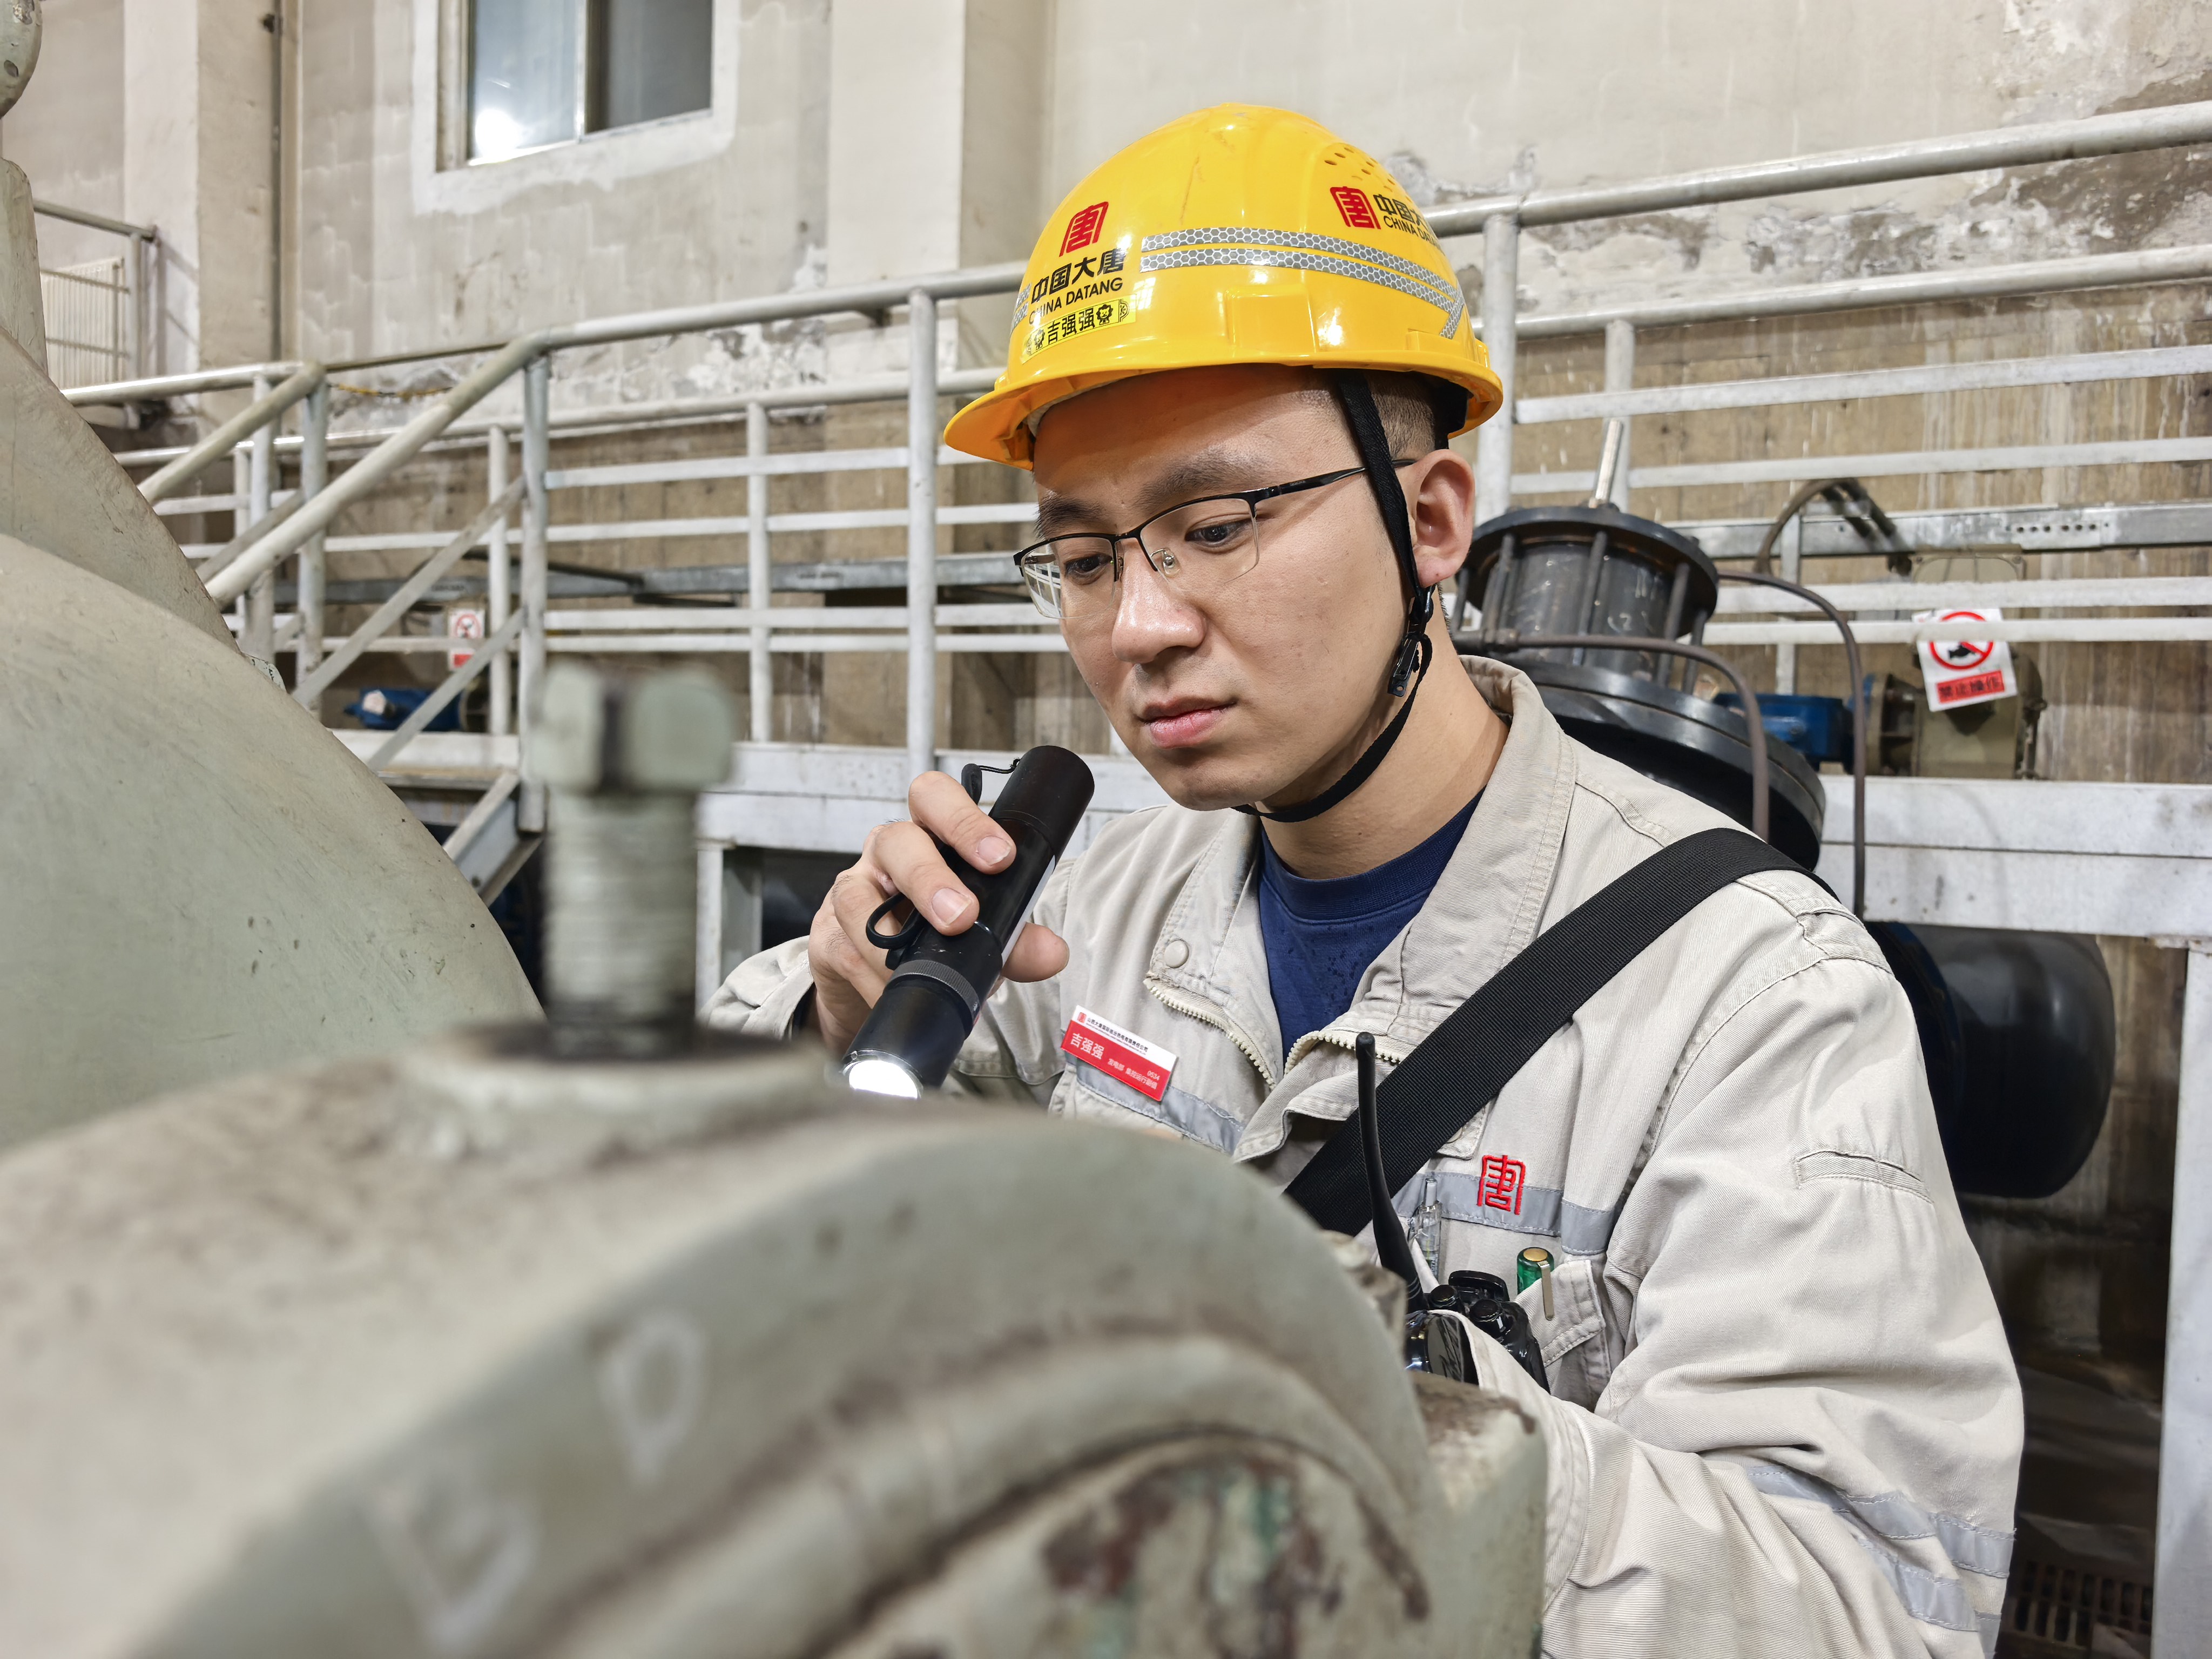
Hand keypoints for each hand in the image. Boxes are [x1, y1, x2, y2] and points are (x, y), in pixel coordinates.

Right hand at [807, 770, 1069, 1053]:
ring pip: (858, 899)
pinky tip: (898, 993)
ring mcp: (852, 892)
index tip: (999, 857)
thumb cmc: (931, 936)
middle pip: (895, 841)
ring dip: (895, 939)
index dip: (964, 820)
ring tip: (927, 970)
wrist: (874, 981)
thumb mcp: (980, 936)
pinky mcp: (828, 937)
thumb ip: (1016, 941)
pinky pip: (848, 952)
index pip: (934, 797)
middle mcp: (886, 856)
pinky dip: (877, 979)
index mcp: (929, 838)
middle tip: (961, 916)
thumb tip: (1051, 953)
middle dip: (929, 877)